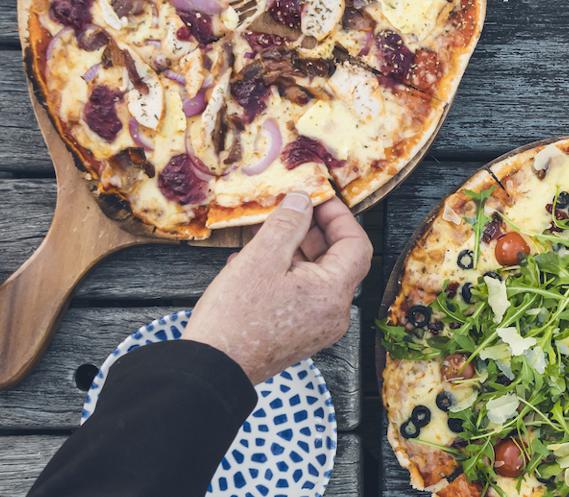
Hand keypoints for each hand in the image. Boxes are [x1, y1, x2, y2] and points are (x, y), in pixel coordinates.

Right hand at [183, 192, 372, 383]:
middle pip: (337, 261)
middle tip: (290, 211)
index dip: (339, 217)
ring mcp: (316, 328)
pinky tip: (254, 264)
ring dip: (295, 251)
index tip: (318, 199)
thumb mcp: (260, 259)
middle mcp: (333, 314)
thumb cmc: (235, 319)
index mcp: (333, 294)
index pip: (356, 245)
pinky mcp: (298, 336)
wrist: (212, 370)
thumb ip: (287, 224)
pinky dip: (285, 274)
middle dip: (313, 231)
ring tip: (266, 234)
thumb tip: (303, 201)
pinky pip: (301, 296)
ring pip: (316, 278)